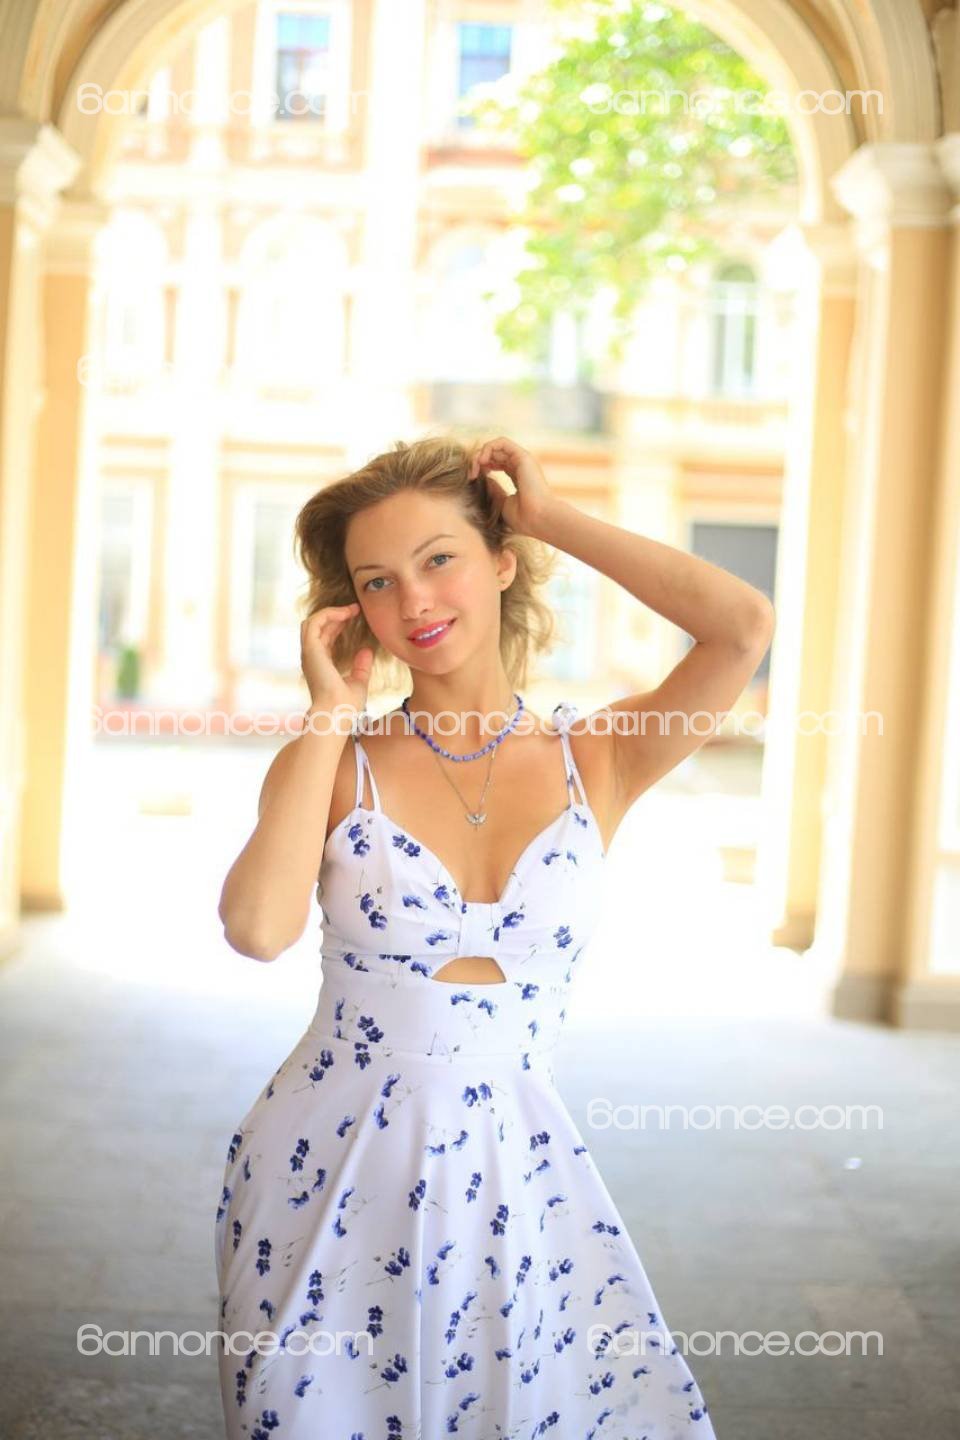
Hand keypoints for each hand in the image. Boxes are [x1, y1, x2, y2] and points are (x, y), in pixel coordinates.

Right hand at [300, 603, 372, 728]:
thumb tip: (366, 650)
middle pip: (318, 627)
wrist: (336, 714)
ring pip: (312, 622)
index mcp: (320, 664)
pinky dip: (328, 614)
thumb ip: (361, 667)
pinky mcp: (310, 650)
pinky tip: (345, 614)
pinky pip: (314, 623)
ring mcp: (308, 653)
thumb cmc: (345, 706)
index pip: (325, 637)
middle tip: (355, 609)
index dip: (338, 624)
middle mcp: (311, 658)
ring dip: (331, 612)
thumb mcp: (358, 683)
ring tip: (351, 609)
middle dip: (335, 615)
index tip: (355, 616)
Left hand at [467, 436, 554, 538]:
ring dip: (480, 455)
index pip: (496, 463)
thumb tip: (482, 476)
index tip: (473, 480)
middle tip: (471, 475)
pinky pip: (502, 442)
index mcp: (517, 476)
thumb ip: (492, 489)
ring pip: (496, 446)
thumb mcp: (501, 503)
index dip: (481, 467)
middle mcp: (520, 466)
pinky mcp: (522, 456)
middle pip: (494, 453)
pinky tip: (482, 461)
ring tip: (475, 468)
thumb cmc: (522, 517)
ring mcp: (522, 460)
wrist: (537, 518)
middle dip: (478, 461)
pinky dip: (488, 448)